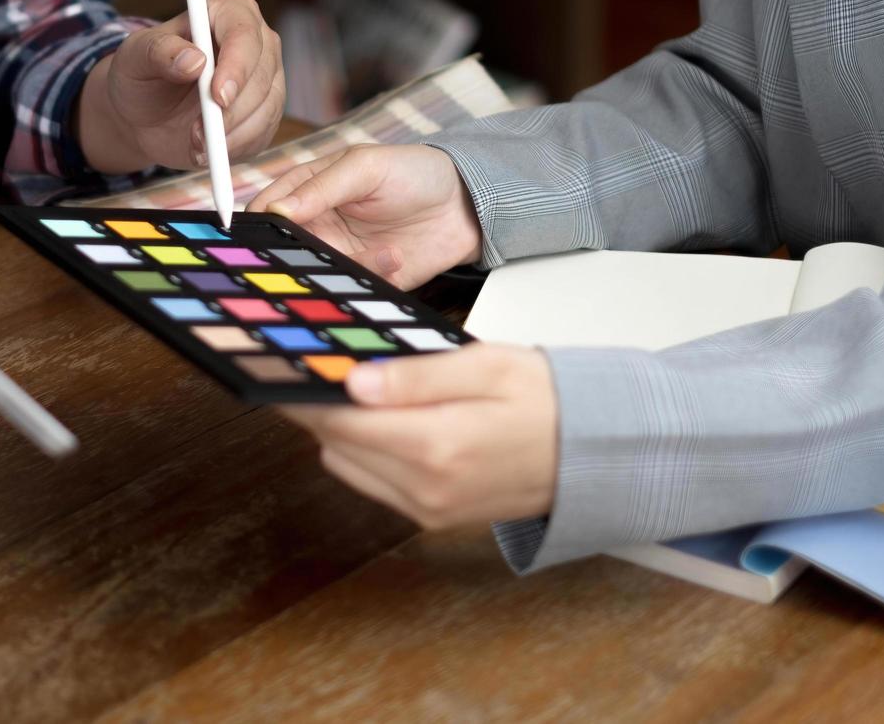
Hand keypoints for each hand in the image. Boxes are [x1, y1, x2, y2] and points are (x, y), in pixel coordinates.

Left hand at [78, 0, 284, 172]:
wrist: (145, 113)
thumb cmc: (141, 73)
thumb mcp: (135, 57)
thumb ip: (159, 52)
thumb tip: (193, 60)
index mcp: (228, 13)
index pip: (244, 34)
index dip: (236, 66)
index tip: (217, 97)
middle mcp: (257, 43)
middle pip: (262, 74)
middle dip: (232, 110)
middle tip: (200, 134)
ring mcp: (266, 79)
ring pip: (266, 108)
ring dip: (230, 134)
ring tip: (194, 143)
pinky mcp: (265, 114)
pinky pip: (262, 134)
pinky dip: (234, 148)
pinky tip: (205, 151)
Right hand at [247, 144, 481, 289]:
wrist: (464, 204)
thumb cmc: (414, 172)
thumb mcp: (365, 166)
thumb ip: (321, 187)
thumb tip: (278, 210)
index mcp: (307, 191)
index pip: (266, 210)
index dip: (259, 223)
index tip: (271, 231)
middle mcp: (318, 226)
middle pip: (285, 250)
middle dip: (299, 256)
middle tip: (326, 250)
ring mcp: (340, 254)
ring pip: (318, 272)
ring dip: (347, 266)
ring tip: (386, 250)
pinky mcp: (364, 278)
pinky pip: (352, 287)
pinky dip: (373, 276)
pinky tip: (397, 256)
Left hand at [278, 343, 558, 527]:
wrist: (597, 453)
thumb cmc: (548, 399)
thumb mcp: (486, 367)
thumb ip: (417, 376)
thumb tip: (354, 383)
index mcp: (438, 446)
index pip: (340, 421)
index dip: (306, 392)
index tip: (286, 365)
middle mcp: (426, 489)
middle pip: (335, 444)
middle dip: (319, 407)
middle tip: (313, 366)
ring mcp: (428, 510)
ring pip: (348, 465)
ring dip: (341, 430)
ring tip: (352, 389)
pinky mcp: (432, 518)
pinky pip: (374, 483)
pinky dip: (365, 452)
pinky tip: (383, 420)